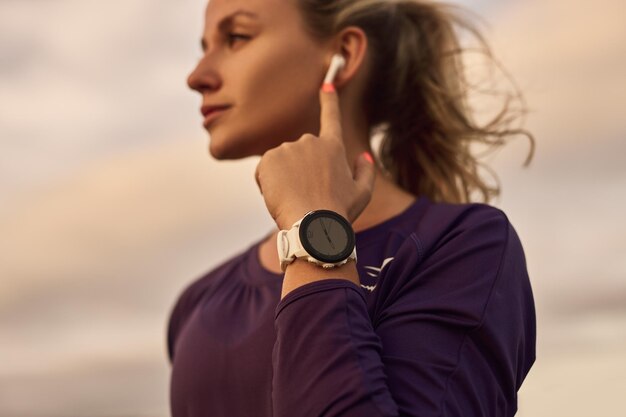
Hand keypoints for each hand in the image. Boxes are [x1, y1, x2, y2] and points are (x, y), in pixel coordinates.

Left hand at [254, 82, 375, 230]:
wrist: (313, 226)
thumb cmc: (339, 213)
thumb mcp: (362, 194)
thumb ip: (366, 171)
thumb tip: (363, 155)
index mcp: (333, 147)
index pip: (331, 118)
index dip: (329, 100)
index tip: (326, 83)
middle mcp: (310, 142)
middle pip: (299, 155)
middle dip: (298, 172)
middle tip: (307, 196)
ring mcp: (288, 148)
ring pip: (280, 164)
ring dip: (283, 180)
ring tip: (294, 199)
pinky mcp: (269, 158)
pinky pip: (264, 172)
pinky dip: (268, 185)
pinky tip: (280, 197)